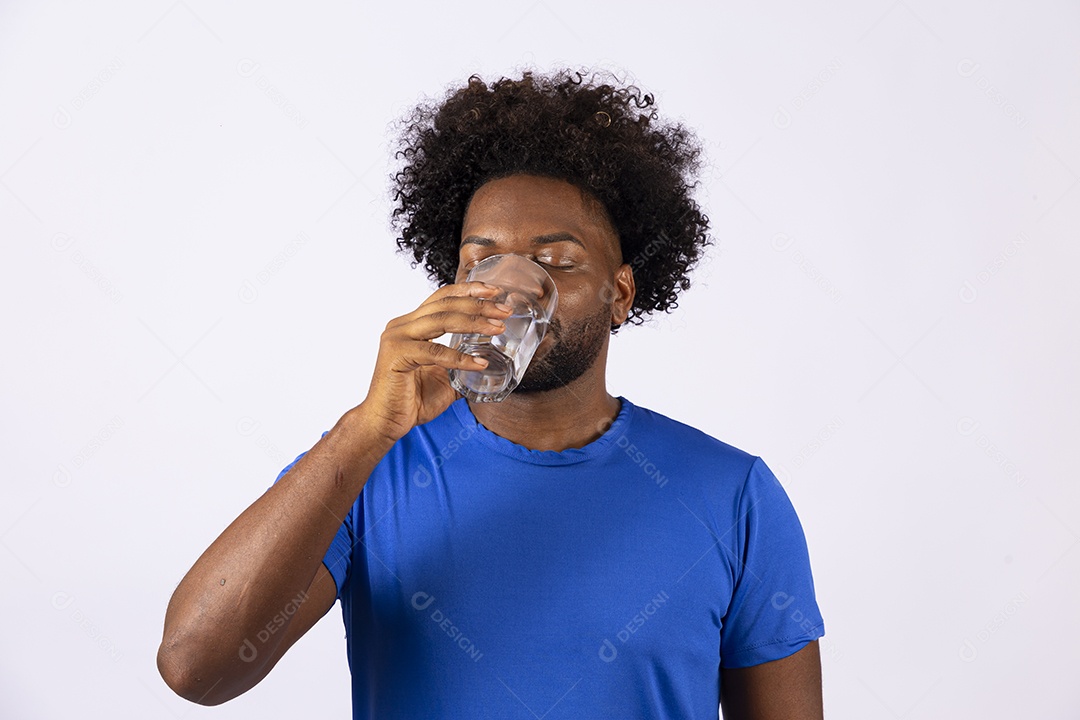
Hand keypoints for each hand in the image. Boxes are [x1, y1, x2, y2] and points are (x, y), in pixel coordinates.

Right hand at [359, 281, 512, 442]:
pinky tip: (479, 363)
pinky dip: (460, 358)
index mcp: (411, 324)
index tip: (494, 291)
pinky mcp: (397, 354)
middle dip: (478, 304)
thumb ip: (461, 366)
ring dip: (474, 322)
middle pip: (445, 304)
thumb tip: (488, 365)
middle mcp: (402, 325)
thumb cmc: (410, 401)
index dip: (469, 290)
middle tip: (504, 310)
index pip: (441, 297)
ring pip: (442, 320)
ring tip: (497, 328)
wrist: (385, 423)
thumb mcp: (444, 378)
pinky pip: (435, 351)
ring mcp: (397, 337)